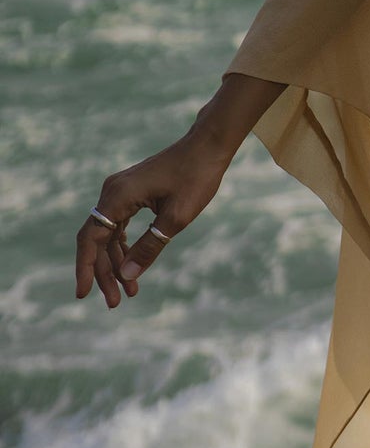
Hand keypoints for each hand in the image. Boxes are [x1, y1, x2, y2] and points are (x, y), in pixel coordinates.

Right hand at [75, 130, 230, 309]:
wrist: (208, 146)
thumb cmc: (196, 177)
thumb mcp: (175, 218)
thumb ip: (149, 247)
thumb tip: (127, 276)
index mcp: (118, 196)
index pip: (90, 239)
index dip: (85, 268)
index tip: (82, 294)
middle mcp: (112, 192)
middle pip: (98, 240)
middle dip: (105, 272)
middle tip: (116, 301)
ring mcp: (120, 190)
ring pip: (108, 234)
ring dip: (116, 262)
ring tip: (129, 290)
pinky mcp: (131, 192)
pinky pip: (119, 224)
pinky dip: (124, 245)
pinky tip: (131, 265)